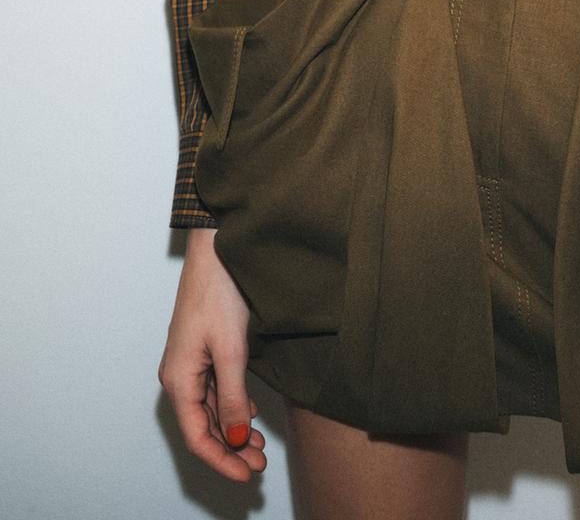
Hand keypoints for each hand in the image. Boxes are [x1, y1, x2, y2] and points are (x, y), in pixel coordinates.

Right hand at [158, 228, 267, 481]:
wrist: (218, 246)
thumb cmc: (220, 291)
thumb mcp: (231, 349)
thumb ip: (232, 397)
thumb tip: (233, 440)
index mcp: (178, 378)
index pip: (197, 436)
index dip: (222, 461)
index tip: (247, 476)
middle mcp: (179, 374)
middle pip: (203, 426)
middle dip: (230, 449)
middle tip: (259, 465)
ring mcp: (190, 361)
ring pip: (209, 410)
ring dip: (232, 431)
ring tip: (257, 447)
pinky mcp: (203, 348)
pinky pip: (214, 390)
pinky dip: (232, 407)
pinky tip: (248, 415)